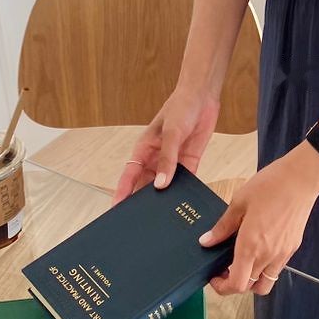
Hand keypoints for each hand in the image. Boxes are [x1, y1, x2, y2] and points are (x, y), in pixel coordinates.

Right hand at [110, 85, 220, 205]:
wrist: (202, 98)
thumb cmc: (180, 108)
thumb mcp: (172, 133)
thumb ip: (168, 159)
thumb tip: (161, 184)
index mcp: (143, 150)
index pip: (129, 176)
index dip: (122, 192)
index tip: (116, 208)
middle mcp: (156, 158)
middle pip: (146, 184)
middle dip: (143, 200)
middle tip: (142, 220)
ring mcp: (173, 162)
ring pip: (166, 186)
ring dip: (166, 197)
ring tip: (164, 216)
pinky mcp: (189, 162)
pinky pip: (185, 181)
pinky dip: (185, 190)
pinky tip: (185, 203)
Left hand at [198, 139, 318, 295]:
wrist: (301, 178)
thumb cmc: (270, 185)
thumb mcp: (239, 202)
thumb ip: (223, 226)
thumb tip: (207, 241)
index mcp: (251, 245)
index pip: (237, 284)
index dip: (222, 287)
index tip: (214, 276)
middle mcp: (268, 255)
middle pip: (250, 287)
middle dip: (234, 283)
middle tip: (224, 269)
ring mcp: (283, 253)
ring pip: (266, 283)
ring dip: (251, 280)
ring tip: (243, 262)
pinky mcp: (292, 247)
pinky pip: (277, 269)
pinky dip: (265, 268)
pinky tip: (259, 249)